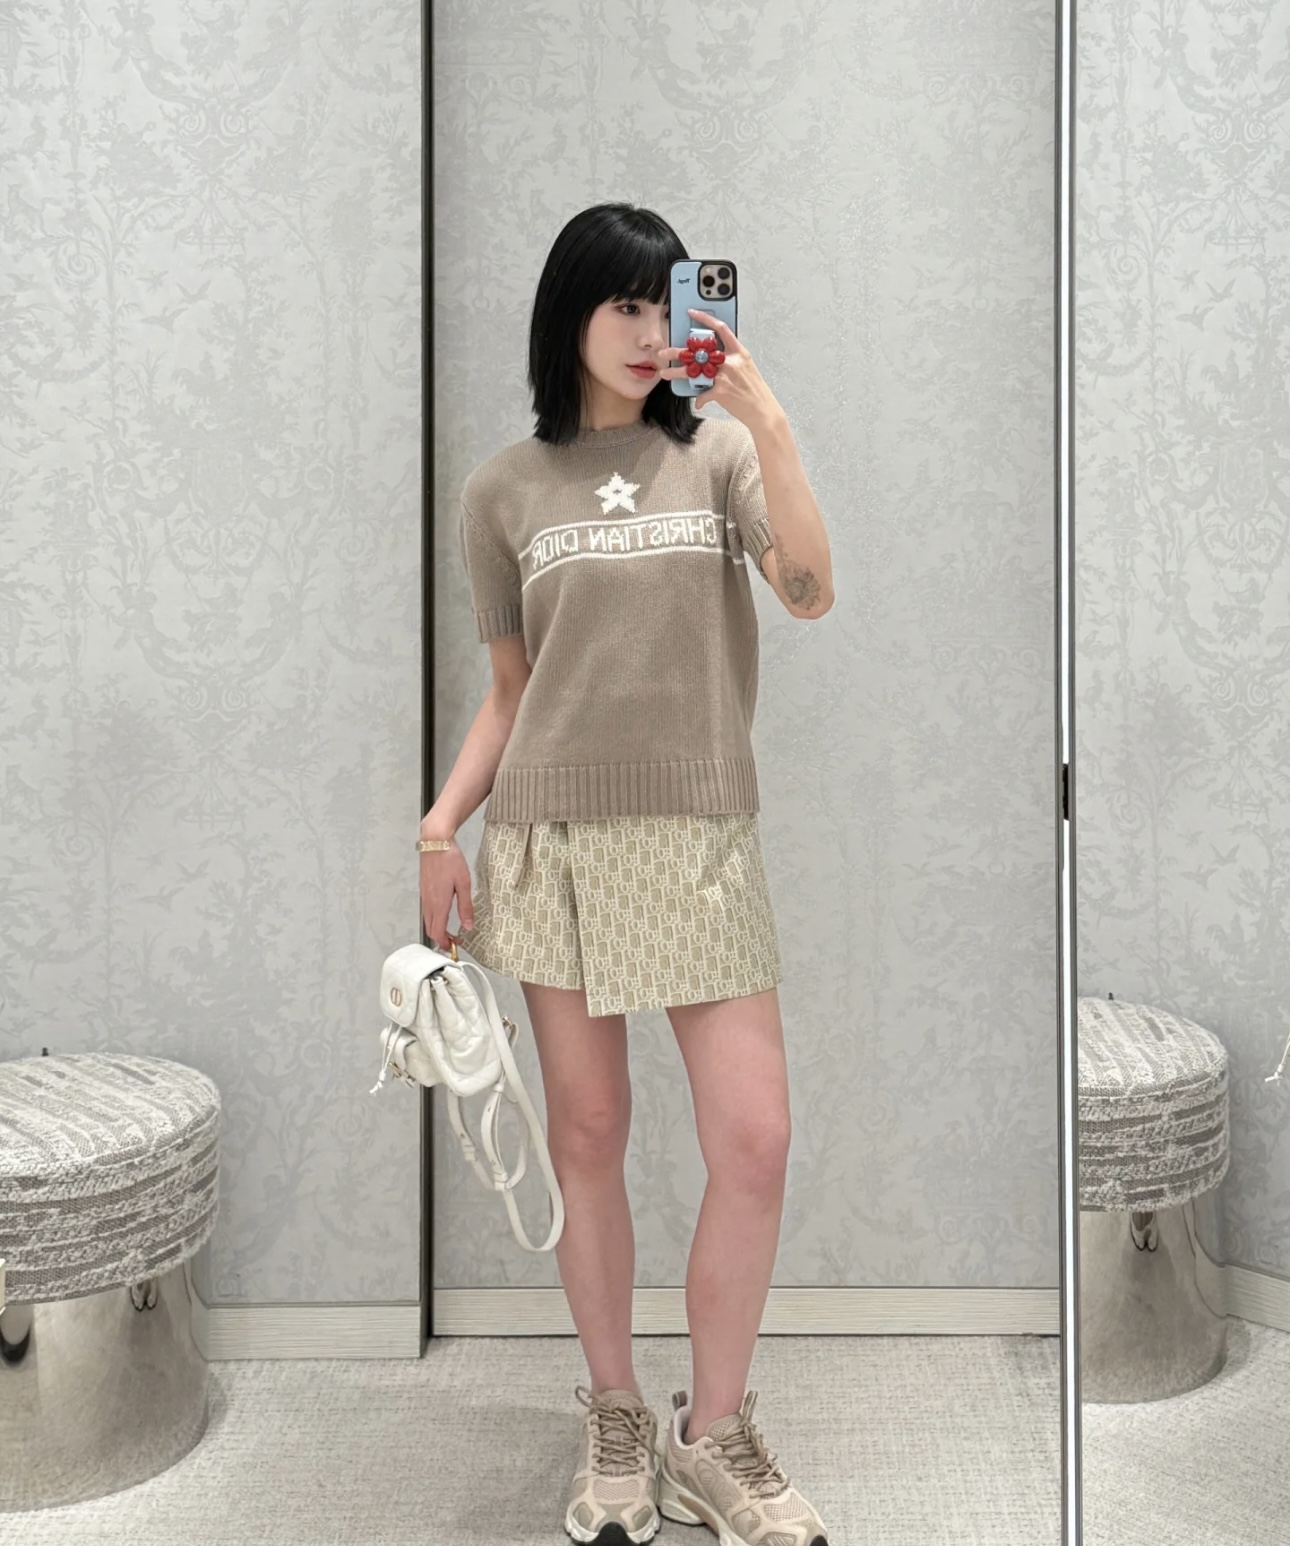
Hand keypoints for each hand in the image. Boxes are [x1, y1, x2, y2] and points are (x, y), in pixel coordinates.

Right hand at [419, 842, 474, 944]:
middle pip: (431, 929)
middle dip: (441, 939)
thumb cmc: (450, 860)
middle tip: (454, 940)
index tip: (454, 947)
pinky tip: (444, 913)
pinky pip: (427, 910)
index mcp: (439, 903)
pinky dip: (434, 918)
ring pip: (428, 920)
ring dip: (437, 929)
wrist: (435, 842)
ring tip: (451, 930)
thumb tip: (468, 926)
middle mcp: (429, 902)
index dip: (445, 943)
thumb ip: (465, 907)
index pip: (438, 932)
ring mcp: (424, 896)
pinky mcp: (423, 889)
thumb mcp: (464, 884)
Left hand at [659, 308, 782, 429]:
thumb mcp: (745, 366)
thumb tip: (713, 355)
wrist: (762, 410)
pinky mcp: (720, 391)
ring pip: (694, 372)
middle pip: (699, 351)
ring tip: (665, 374)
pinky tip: (697, 401)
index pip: (720, 328)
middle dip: (678, 351)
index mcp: (738, 351)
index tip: (692, 313)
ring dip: (677, 373)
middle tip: (664, 352)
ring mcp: (724, 375)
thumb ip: (730, 358)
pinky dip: (699, 399)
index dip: (705, 318)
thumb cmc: (754, 389)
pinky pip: (702, 394)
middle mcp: (730, 360)